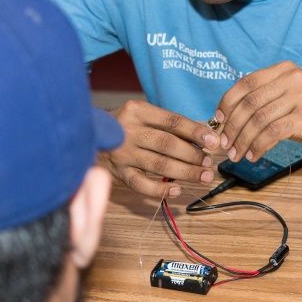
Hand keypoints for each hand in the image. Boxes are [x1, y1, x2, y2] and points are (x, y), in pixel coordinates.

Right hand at [103, 99, 218, 197]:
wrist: (89, 134)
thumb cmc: (125, 125)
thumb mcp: (143, 115)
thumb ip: (168, 124)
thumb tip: (203, 137)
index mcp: (137, 111)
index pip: (172, 121)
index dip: (195, 132)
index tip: (213, 141)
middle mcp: (128, 130)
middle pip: (167, 144)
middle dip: (192, 155)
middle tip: (208, 162)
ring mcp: (122, 153)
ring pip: (158, 165)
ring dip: (185, 172)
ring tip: (203, 176)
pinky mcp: (118, 172)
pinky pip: (141, 185)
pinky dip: (160, 190)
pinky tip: (176, 190)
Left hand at [215, 61, 301, 161]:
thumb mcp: (289, 97)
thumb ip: (264, 101)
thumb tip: (228, 118)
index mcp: (284, 69)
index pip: (246, 82)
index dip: (227, 102)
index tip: (217, 120)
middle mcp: (292, 78)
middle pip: (249, 102)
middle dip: (232, 126)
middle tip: (224, 144)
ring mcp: (301, 96)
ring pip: (259, 119)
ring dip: (243, 140)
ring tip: (236, 154)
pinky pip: (273, 133)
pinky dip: (259, 146)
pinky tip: (253, 155)